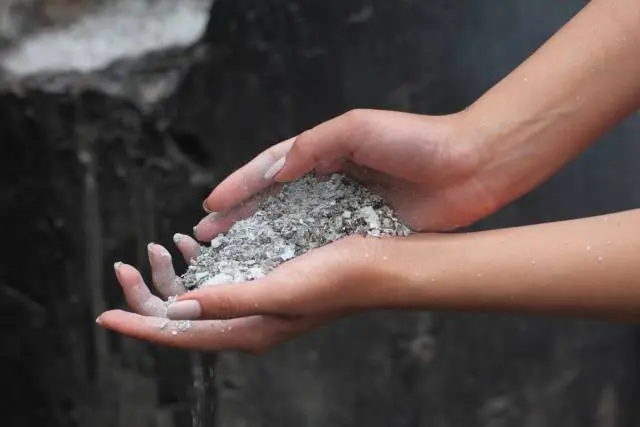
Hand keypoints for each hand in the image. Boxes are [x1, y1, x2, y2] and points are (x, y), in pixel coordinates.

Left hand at [96, 234, 401, 351]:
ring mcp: (254, 301)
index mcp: (246, 329)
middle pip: (181, 316)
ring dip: (171, 275)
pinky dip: (198, 263)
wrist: (376, 265)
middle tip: (127, 263)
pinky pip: (218, 278)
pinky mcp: (264, 280)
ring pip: (197, 295)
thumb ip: (229, 302)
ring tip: (158, 245)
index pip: (180, 334)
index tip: (104, 315)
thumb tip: (178, 310)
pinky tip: (192, 244)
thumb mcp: (279, 292)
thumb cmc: (336, 280)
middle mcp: (246, 320)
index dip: (140, 325)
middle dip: (148, 294)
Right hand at [195, 109, 497, 240]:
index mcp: (323, 152)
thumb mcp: (358, 128)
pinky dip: (299, 258)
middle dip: (239, 219)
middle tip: (206, 238)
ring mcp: (345, 208)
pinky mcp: (364, 231)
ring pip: (293, 228)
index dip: (239, 187)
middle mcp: (328, 181)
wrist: (473, 166)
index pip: (270, 170)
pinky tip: (278, 271)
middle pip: (273, 203)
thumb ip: (312, 145)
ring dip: (261, 242)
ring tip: (231, 257)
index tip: (210, 206)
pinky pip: (323, 246)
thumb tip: (273, 170)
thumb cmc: (418, 139)